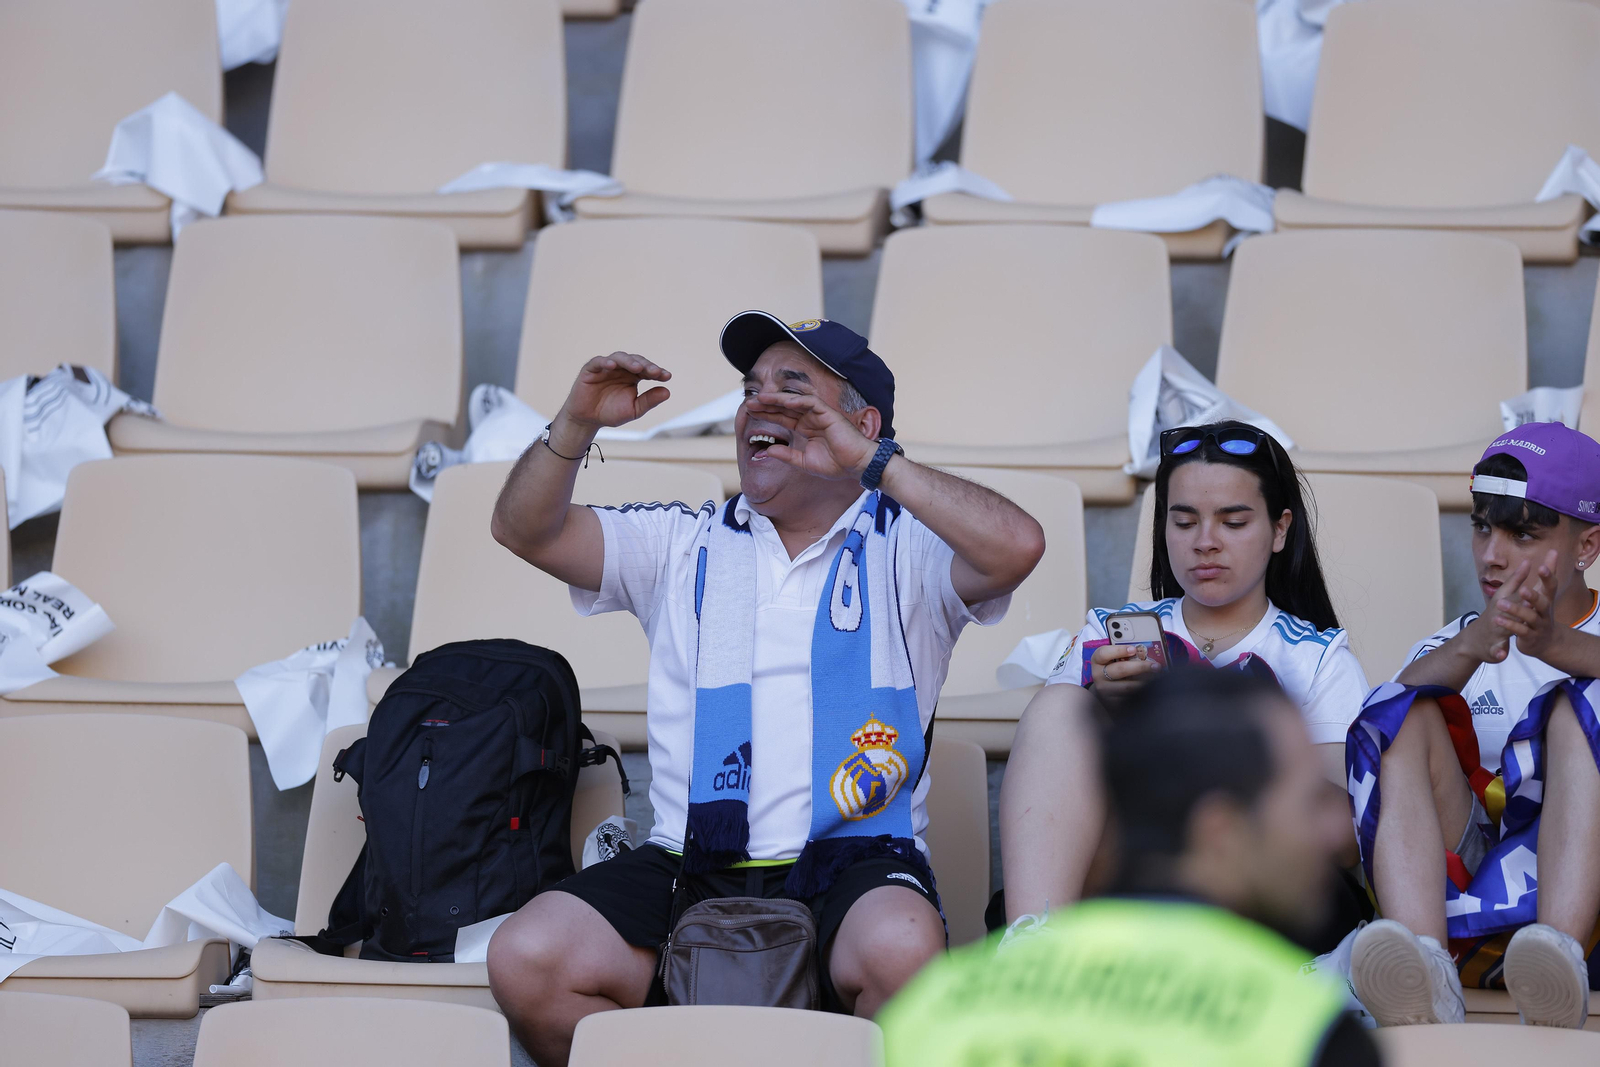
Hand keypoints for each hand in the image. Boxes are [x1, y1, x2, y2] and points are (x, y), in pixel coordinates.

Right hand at [559, 353, 670, 431]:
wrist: (588, 420)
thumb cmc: (611, 413)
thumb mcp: (633, 410)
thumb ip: (649, 401)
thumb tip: (667, 392)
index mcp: (633, 376)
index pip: (647, 370)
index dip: (657, 372)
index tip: (667, 376)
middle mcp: (621, 369)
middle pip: (636, 361)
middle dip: (646, 365)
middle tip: (655, 372)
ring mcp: (606, 367)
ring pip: (619, 357)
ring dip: (629, 361)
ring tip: (637, 368)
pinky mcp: (591, 369)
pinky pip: (598, 362)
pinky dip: (605, 362)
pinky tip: (613, 365)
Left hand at [743, 391, 875, 480]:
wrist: (856, 466)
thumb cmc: (835, 464)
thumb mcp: (804, 462)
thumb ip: (786, 455)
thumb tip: (767, 451)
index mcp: (805, 428)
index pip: (782, 417)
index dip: (766, 414)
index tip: (749, 413)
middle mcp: (810, 419)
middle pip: (784, 407)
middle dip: (766, 404)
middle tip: (748, 403)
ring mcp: (819, 415)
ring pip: (794, 402)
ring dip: (777, 399)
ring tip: (760, 399)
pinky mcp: (829, 413)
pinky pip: (811, 402)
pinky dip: (797, 401)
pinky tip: (783, 402)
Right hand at [1088, 643, 1160, 701]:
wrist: (1105, 688)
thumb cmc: (1112, 668)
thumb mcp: (1113, 658)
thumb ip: (1125, 654)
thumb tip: (1144, 653)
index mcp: (1098, 660)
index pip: (1104, 653)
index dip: (1119, 650)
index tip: (1134, 650)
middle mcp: (1099, 675)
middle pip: (1120, 670)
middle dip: (1141, 667)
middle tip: (1156, 666)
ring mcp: (1105, 689)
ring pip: (1127, 686)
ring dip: (1144, 681)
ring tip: (1156, 677)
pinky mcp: (1112, 702)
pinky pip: (1130, 697)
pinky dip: (1142, 692)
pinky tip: (1150, 688)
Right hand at [1461, 559, 1530, 665]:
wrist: (1473, 641)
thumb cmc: (1493, 616)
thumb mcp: (1503, 597)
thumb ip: (1515, 580)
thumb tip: (1526, 562)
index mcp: (1501, 603)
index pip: (1512, 592)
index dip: (1522, 584)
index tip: (1532, 573)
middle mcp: (1496, 616)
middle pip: (1505, 609)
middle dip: (1513, 605)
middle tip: (1525, 601)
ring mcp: (1493, 632)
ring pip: (1499, 630)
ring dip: (1502, 628)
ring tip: (1507, 628)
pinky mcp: (1492, 648)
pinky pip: (1495, 650)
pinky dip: (1497, 652)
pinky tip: (1501, 654)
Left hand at [1492, 549, 1560, 659]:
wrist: (1543, 642)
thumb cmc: (1541, 613)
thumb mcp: (1543, 594)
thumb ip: (1546, 575)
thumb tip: (1553, 551)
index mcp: (1547, 599)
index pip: (1550, 587)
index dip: (1548, 577)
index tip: (1542, 567)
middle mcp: (1545, 612)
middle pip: (1543, 604)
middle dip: (1534, 596)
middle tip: (1523, 589)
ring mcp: (1539, 625)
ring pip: (1529, 618)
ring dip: (1516, 611)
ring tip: (1500, 604)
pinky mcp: (1530, 637)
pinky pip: (1520, 631)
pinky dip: (1510, 625)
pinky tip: (1498, 619)